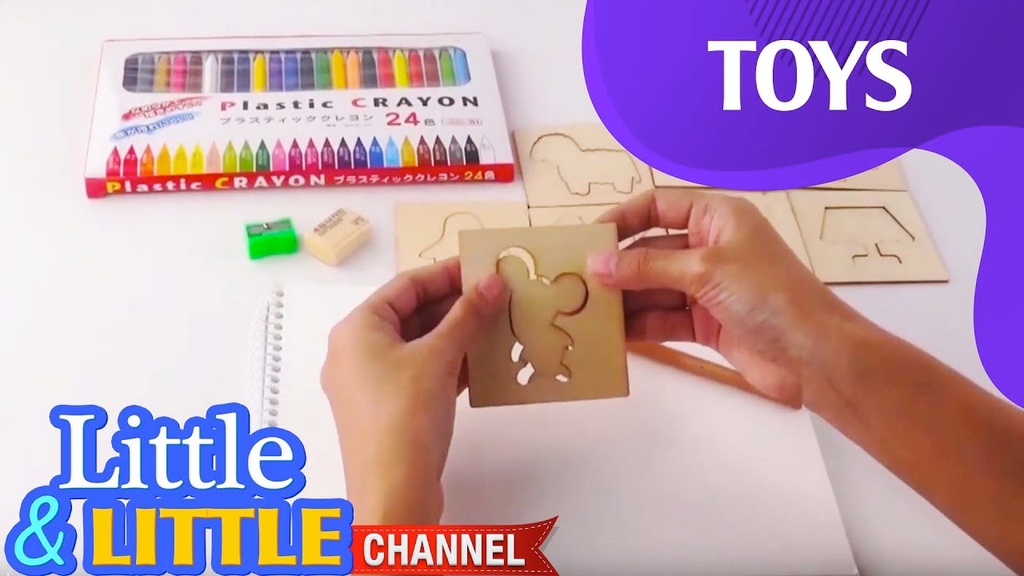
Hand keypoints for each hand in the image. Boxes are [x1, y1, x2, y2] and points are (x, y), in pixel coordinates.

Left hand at [321, 258, 506, 523]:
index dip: (446, 274)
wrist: (393, 494)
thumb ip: (467, 316)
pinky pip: (419, 374)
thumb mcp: (439, 358)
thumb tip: (493, 282)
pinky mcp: (387, 412)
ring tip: (498, 325)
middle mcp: (355, 352)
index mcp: (355, 330)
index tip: (482, 268)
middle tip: (497, 296)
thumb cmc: (405, 417)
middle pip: (410, 315)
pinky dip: (449, 365)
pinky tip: (483, 363)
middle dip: (455, 306)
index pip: (404, 286)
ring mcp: (369, 384)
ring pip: (418, 346)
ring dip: (456, 336)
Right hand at [589, 188, 869, 407]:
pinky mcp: (705, 323)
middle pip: (650, 250)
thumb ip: (646, 267)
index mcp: (716, 217)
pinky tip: (611, 334)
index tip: (588, 240)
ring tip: (586, 312)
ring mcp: (707, 287)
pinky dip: (639, 325)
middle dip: (616, 266)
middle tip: (576, 282)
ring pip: (652, 287)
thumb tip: (596, 263)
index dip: (621, 219)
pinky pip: (662, 318)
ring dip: (623, 299)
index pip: (658, 206)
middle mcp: (710, 247)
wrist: (814, 356)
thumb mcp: (704, 270)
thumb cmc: (770, 296)